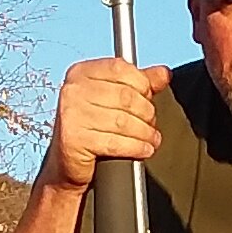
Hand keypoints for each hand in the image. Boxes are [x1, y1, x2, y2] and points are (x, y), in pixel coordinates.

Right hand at [41, 58, 170, 191]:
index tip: (148, 98)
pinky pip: (115, 142)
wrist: (67, 163)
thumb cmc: (91, 128)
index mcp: (80, 72)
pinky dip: (136, 147)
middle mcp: (73, 90)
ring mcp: (71, 114)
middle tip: (151, 124)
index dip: (142, 85)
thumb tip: (163, 73)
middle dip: (146, 113)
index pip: (120, 69)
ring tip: (151, 139)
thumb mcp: (114, 99)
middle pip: (125, 96)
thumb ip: (139, 83)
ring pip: (123, 121)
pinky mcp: (74, 139)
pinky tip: (144, 149)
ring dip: (145, 133)